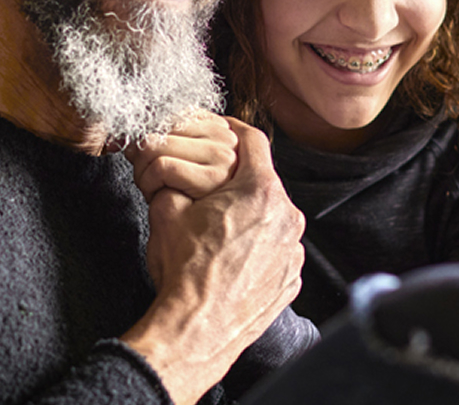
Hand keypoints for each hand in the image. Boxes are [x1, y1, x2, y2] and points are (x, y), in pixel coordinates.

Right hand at [120, 118, 305, 404]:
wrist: (196, 330)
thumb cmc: (183, 270)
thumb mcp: (166, 211)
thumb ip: (174, 179)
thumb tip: (165, 168)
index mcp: (261, 192)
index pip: (255, 141)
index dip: (235, 129)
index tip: (224, 128)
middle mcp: (287, 217)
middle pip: (265, 182)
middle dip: (239, 181)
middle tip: (213, 187)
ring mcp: (293, 251)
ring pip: (273, 217)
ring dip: (250, 216)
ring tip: (219, 229)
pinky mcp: (291, 279)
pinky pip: (277, 250)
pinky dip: (258, 248)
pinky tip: (231, 259)